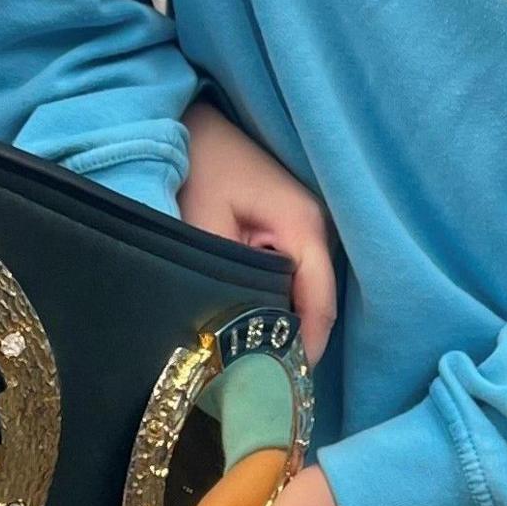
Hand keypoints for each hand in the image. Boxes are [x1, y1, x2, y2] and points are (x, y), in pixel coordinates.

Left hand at [177, 99, 336, 362]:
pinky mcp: (290, 223)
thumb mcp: (201, 222)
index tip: (279, 388)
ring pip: (303, 290)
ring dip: (281, 319)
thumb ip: (225, 277)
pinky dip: (274, 297)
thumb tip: (237, 333)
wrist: (187, 118)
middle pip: (315, 302)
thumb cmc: (194, 163)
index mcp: (303, 224)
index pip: (319, 304)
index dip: (304, 349)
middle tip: (256, 381)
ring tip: (249, 357)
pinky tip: (247, 317)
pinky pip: (291, 272)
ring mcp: (306, 223)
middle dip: (290, 340)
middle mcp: (316, 225)